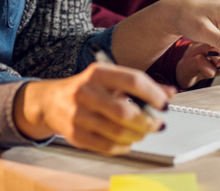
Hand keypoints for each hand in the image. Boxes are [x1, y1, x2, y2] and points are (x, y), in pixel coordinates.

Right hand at [13, 63, 174, 154]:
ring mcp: (78, 114)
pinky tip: (127, 142)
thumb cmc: (87, 88)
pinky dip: (122, 147)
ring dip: (136, 135)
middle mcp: (87, 91)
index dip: (153, 94)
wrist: (50, 101)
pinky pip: (105, 146)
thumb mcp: (111, 79)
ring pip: (116, 132)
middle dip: (146, 122)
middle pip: (125, 112)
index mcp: (98, 73)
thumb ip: (140, 86)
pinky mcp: (74, 134)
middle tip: (157, 125)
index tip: (164, 105)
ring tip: (142, 133)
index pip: (133, 80)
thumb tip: (169, 92)